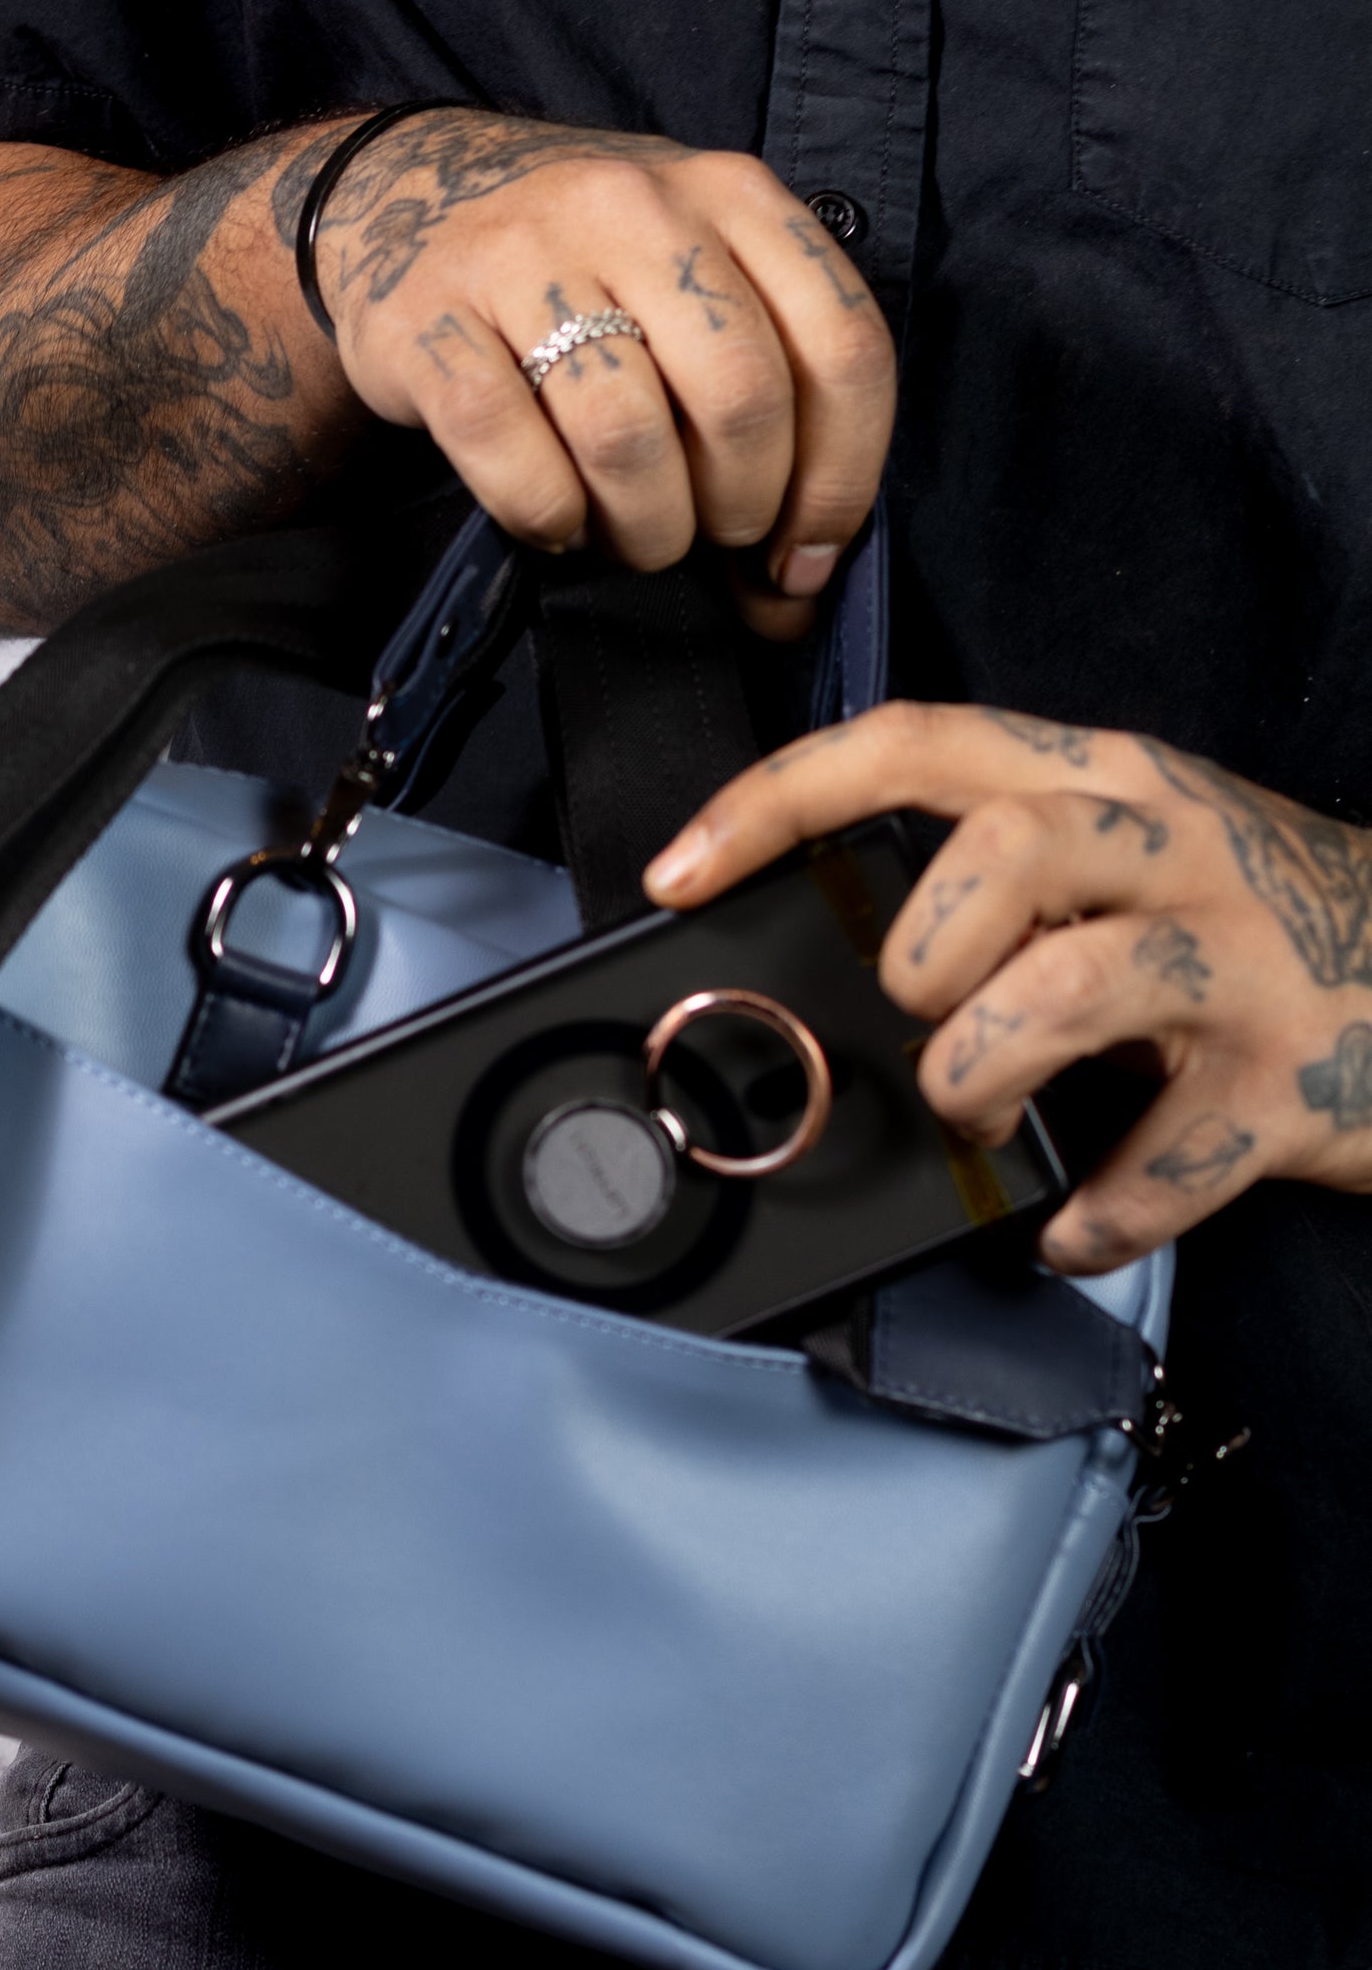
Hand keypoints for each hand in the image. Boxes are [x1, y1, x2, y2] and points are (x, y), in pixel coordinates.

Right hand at [305, 109, 895, 637]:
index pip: (843, 346)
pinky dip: (550, 519)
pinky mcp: (429, 322)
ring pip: (627, 438)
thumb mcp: (692, 288)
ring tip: (630, 535)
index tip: (803, 554)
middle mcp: (636, 207)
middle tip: (704, 532)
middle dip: (738, 509)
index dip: (840, 480)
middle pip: (740, 399)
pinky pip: (515, 460)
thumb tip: (797, 594)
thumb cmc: (583, 272)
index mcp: (731, 194)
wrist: (405, 194)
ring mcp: (524, 257)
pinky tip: (557, 519)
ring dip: (645, 530)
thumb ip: (768, 403)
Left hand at [641, 703, 1371, 1268]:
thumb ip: (1002, 885)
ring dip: (977, 1082)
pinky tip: (1070, 1225)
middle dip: (918, 959)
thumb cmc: (1253, 931)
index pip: (916, 744)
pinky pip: (1155, 1166)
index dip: (778, 799)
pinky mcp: (1288, 1087)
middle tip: (926, 1025)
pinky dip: (1089, 1218)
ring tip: (985, 1121)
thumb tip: (843, 966)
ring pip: (1060, 995)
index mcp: (1109, 781)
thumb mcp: (1129, 863)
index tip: (680, 871)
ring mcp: (1240, 963)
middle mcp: (1175, 849)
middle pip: (996, 850)